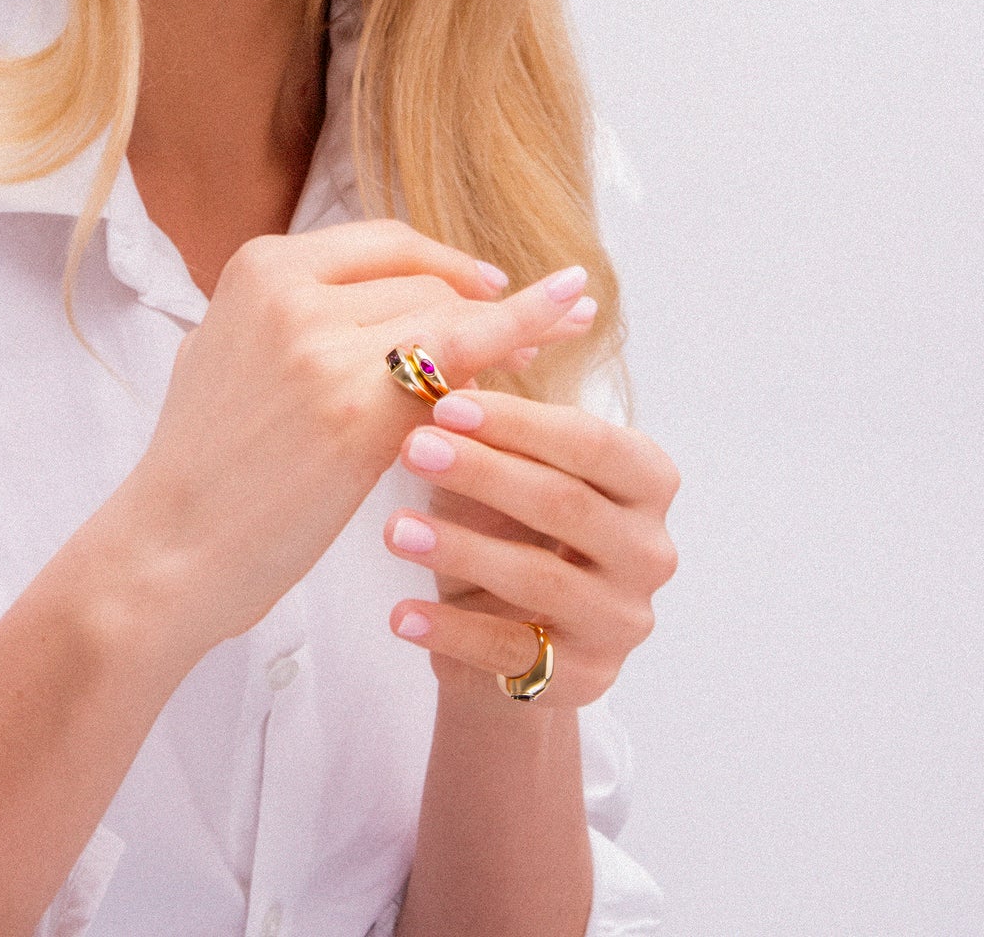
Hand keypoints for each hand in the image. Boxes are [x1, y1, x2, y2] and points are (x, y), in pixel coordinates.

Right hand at [120, 221, 597, 652]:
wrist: (167, 551)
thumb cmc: (204, 464)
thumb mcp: (230, 350)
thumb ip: (297, 312)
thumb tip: (379, 299)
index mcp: (260, 267)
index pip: (385, 244)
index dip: (449, 265)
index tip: (494, 284)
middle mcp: (289, 292)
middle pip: (425, 282)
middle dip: (484, 307)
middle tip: (537, 334)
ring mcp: (321, 348)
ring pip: (448, 320)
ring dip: (505, 333)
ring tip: (556, 341)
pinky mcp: (355, 411)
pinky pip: (460, 365)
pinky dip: (519, 338)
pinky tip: (567, 322)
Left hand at [382, 362, 679, 706]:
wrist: (514, 629)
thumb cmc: (510, 522)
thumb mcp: (509, 468)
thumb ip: (489, 427)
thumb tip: (434, 365)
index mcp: (647, 479)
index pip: (591, 442)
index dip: (519, 422)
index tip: (446, 403)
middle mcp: (651, 550)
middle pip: (566, 504)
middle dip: (484, 472)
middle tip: (412, 448)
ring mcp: (624, 619)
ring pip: (540, 579)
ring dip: (460, 548)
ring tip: (394, 529)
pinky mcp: (586, 679)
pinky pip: (511, 651)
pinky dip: (450, 630)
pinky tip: (399, 614)